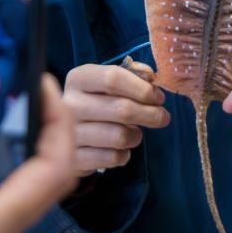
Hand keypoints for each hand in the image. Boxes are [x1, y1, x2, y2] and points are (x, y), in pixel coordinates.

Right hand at [62, 62, 168, 176]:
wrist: (68, 132)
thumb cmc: (97, 101)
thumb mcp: (109, 82)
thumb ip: (132, 74)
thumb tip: (150, 76)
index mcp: (78, 78)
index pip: (113, 78)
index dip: (142, 88)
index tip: (158, 97)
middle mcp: (70, 104)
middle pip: (121, 109)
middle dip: (150, 114)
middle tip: (163, 117)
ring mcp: (70, 133)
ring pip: (119, 136)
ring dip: (136, 136)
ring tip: (136, 133)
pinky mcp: (75, 158)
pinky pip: (112, 158)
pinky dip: (124, 155)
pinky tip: (121, 148)